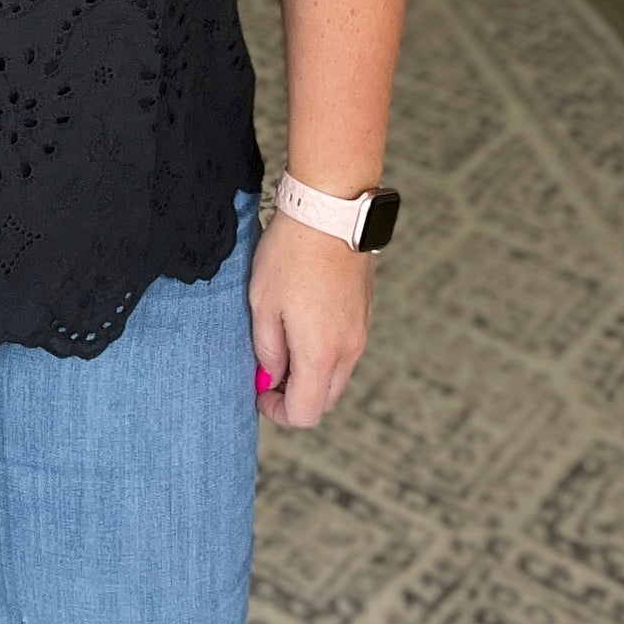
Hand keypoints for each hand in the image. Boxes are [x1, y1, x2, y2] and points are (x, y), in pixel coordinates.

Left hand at [248, 208, 373, 427]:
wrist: (329, 210)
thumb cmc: (290, 253)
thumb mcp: (262, 302)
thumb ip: (267, 349)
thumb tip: (270, 376)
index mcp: (320, 354)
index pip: (306, 413)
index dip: (278, 412)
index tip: (259, 391)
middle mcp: (348, 349)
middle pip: (326, 399)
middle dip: (295, 395)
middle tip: (267, 370)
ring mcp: (361, 331)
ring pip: (338, 375)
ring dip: (311, 373)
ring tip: (282, 341)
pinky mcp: (365, 313)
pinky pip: (346, 349)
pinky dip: (325, 351)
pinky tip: (302, 322)